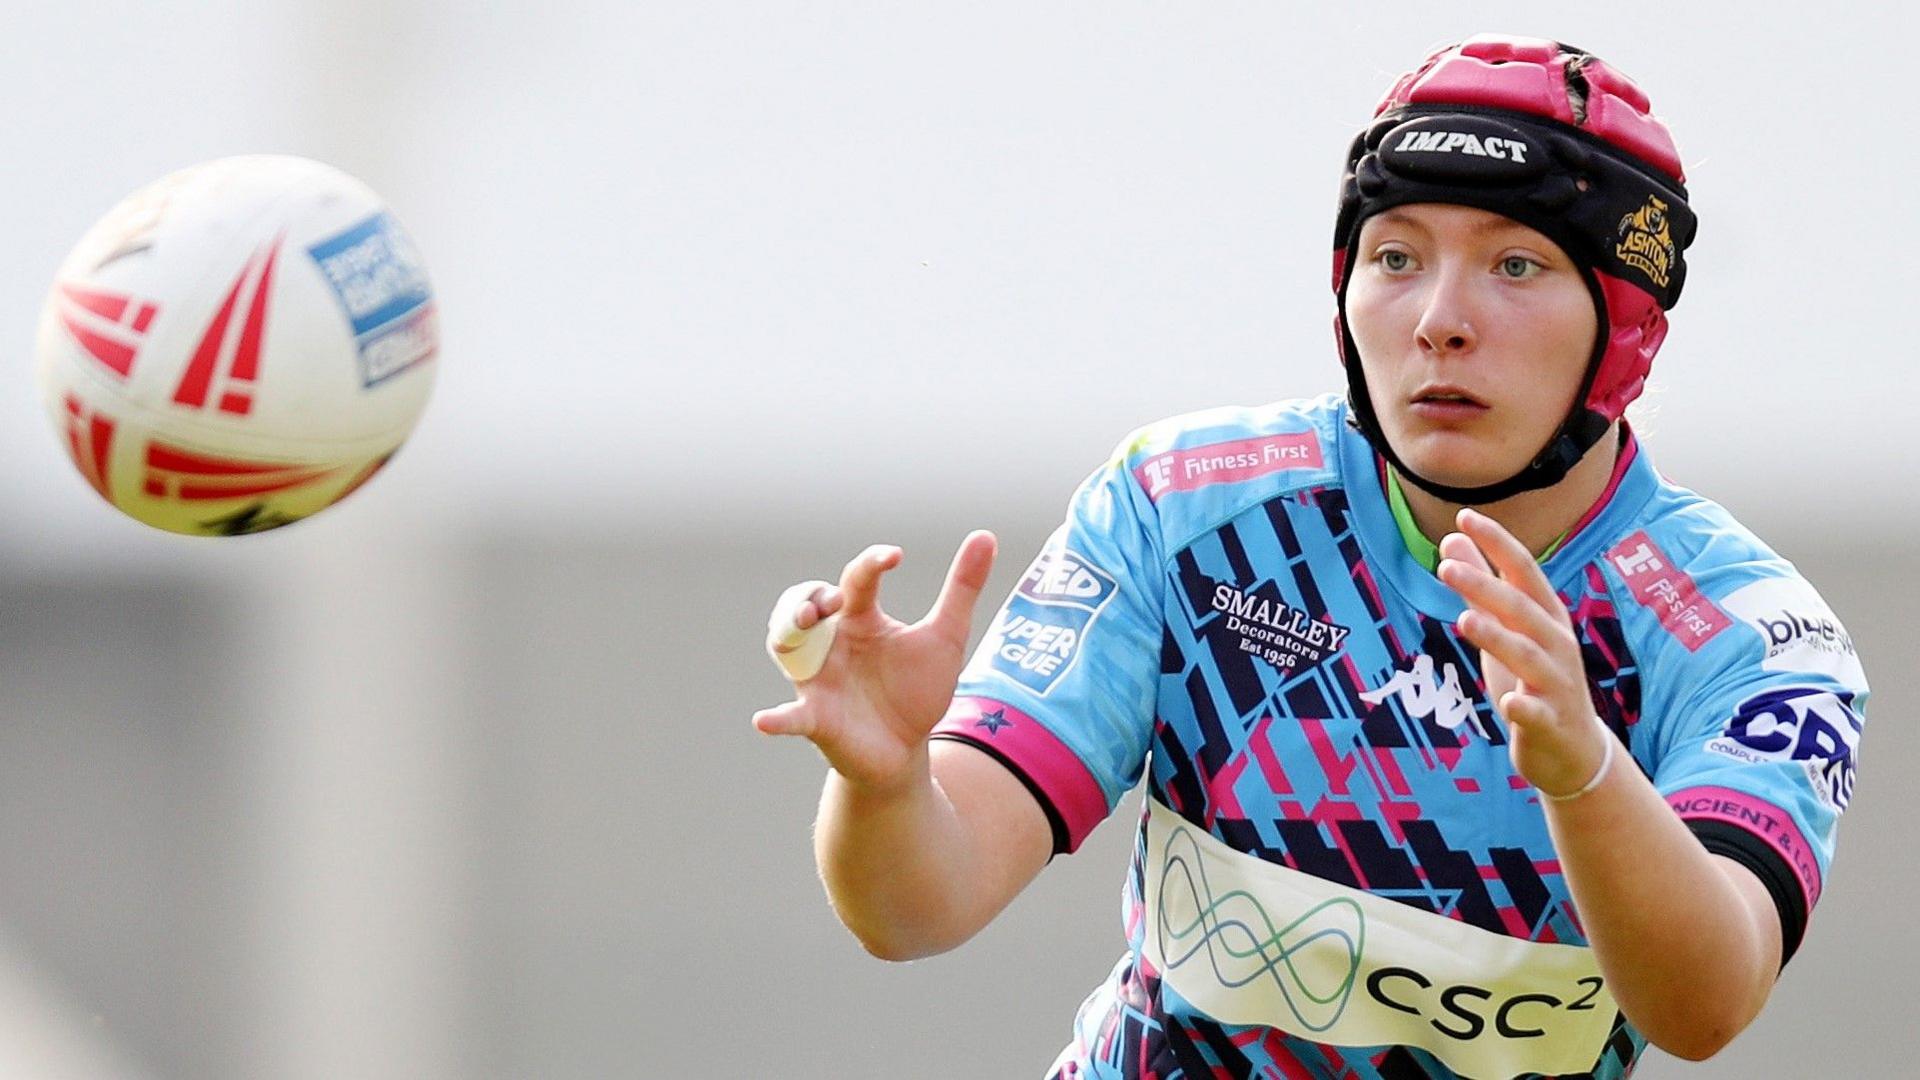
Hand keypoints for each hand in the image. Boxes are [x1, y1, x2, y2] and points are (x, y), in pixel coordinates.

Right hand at [753, 532, 997, 795]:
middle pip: (803, 604)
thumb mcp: (946, 637)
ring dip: (787, 634)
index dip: (871, 562)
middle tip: (834, 602)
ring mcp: (819, 680)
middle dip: (811, 597)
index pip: (856, 579)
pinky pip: (790, 716)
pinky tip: (766, 721)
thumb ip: (962, 588)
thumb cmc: (917, 690)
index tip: (895, 556)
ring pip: (785, 646)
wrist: (907, 750)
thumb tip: (986, 535)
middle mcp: (832, 643)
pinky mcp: (816, 718)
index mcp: (861, 619)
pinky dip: (777, 718)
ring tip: (803, 626)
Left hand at [1436, 508, 1608, 797]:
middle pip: (1521, 609)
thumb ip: (1480, 586)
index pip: (1523, 570)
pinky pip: (1537, 713)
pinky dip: (1523, 707)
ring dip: (1498, 638)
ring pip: (1528, 656)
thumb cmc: (1534, 679)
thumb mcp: (1506, 629)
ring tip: (1465, 620)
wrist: (1573, 749)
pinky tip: (1506, 702)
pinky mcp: (1550, 722)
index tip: (1464, 516)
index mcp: (1546, 617)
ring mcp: (1556, 684)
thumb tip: (1453, 539)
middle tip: (1446, 566)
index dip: (1496, 543)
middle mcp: (1556, 644)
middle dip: (1486, 586)